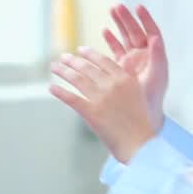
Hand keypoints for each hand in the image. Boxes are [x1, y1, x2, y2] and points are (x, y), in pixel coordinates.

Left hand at [50, 47, 157, 163]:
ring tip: (54, 67)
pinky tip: (51, 88)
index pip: (103, 61)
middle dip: (72, 60)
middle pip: (87, 67)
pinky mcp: (91, 112)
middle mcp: (111, 85)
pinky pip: (71, 98)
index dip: (89, 54)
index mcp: (124, 79)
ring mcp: (100, 98)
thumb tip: (125, 61)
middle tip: (63, 57)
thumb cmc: (141, 121)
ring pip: (77, 79)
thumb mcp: (139, 94)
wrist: (140, 143)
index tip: (80, 50)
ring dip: (63, 71)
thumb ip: (129, 77)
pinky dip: (60, 92)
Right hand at [103, 4, 167, 132]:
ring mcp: (132, 60)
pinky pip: (116, 49)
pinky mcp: (121, 66)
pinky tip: (105, 30)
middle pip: (136, 31)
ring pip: (126, 37)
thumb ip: (157, 56)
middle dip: (127, 18)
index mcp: (155, 55)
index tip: (138, 7)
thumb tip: (156, 38)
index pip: (152, 31)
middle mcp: (144, 55)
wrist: (143, 112)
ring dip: (119, 24)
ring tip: (111, 10)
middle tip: (118, 7)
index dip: (146, 19)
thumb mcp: (156, 76)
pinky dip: (111, 39)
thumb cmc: (153, 97)